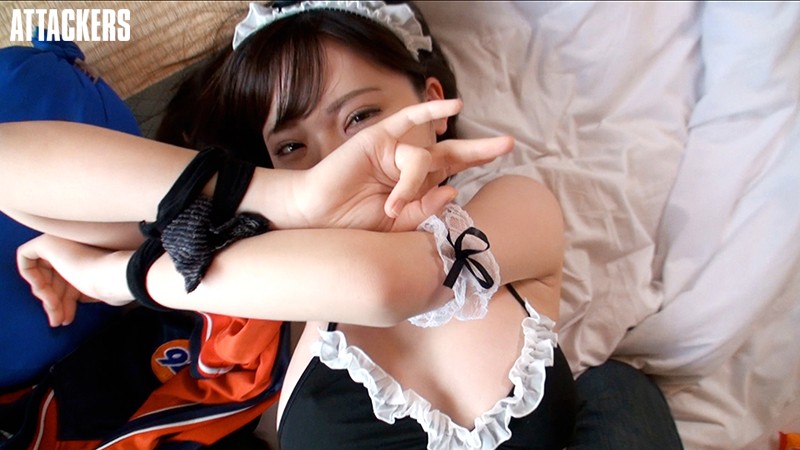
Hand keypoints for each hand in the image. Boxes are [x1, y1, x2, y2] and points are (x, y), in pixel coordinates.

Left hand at [17, 235, 133, 326]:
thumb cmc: (112, 285)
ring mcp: (60, 241)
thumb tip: (64, 313)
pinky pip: (26, 260)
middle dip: (55, 303)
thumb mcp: (92, 293)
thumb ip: (77, 295)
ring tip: (56, 315)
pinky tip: (45, 292)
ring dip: (47, 298)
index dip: (65, 301)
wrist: (116, 276)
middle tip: (59, 321)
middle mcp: (72, 246)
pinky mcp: (47, 242)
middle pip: (52, 279)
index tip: (68, 318)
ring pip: (41, 274)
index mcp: (86, 257)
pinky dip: (31, 279)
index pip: (67, 280)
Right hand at [294, 99, 513, 231]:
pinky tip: (454, 106)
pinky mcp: (379, 139)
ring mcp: (395, 151)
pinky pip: (408, 120)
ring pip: (422, 159)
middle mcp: (410, 167)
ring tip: (390, 208)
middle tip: (509, 144)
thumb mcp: (398, 226)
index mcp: (417, 187)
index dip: (476, 165)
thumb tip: (453, 189)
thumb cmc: (354, 225)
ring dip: (411, 185)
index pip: (452, 173)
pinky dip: (430, 111)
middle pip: (452, 154)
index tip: (503, 160)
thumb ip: (425, 209)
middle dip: (481, 149)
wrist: (318, 219)